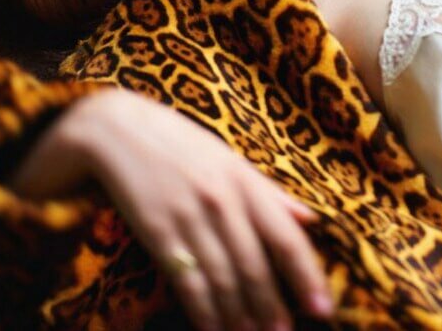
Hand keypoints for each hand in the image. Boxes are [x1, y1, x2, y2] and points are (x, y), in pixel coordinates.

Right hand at [64, 88, 334, 330]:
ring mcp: (187, 217)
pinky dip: (203, 311)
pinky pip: (186, 280)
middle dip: (272, 308)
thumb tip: (309, 218)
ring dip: (240, 317)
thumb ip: (268, 190)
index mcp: (243, 180)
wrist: (117, 129)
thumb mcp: (228, 157)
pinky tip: (214, 329)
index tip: (324, 309)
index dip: (307, 276)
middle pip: (254, 266)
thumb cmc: (179, 142)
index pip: (285, 236)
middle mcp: (220, 200)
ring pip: (222, 279)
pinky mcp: (157, 231)